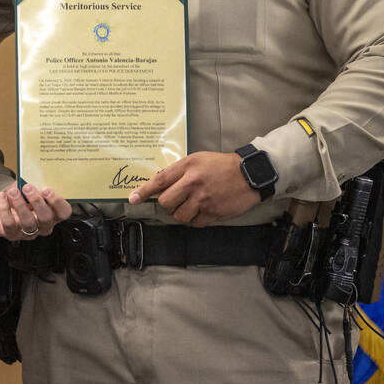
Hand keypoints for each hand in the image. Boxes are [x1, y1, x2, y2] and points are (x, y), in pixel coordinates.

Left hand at [0, 184, 72, 240]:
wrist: (7, 210)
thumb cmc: (24, 198)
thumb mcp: (33, 189)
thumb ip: (36, 184)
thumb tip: (33, 175)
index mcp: (54, 214)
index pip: (64, 212)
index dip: (57, 202)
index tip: (47, 189)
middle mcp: (44, 225)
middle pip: (46, 218)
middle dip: (37, 201)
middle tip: (28, 187)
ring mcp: (29, 232)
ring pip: (28, 222)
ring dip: (20, 205)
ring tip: (13, 191)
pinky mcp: (13, 234)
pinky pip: (10, 224)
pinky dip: (5, 209)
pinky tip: (3, 196)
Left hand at [127, 151, 259, 226]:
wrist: (250, 174)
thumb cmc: (223, 166)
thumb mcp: (198, 160)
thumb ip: (179, 171)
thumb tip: (160, 184)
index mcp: (188, 166)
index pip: (160, 180)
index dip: (144, 191)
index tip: (133, 198)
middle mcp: (193, 182)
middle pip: (166, 202)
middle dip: (167, 205)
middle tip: (174, 201)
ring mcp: (203, 199)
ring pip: (179, 216)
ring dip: (181, 213)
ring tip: (190, 205)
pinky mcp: (213, 213)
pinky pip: (194, 223)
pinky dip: (195, 220)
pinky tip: (202, 210)